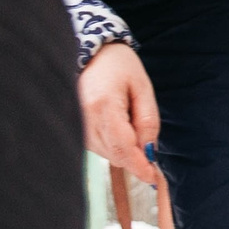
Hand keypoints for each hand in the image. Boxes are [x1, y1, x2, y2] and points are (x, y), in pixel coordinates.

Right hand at [78, 41, 160, 184]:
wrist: (89, 51)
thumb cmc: (118, 64)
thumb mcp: (142, 87)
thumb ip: (148, 121)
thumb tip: (150, 152)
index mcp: (104, 105)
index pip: (123, 147)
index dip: (139, 166)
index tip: (153, 177)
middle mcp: (86, 118)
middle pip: (116, 155)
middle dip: (136, 157)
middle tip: (148, 143)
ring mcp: (77, 124)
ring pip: (108, 154)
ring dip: (125, 149)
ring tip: (128, 118)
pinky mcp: (75, 128)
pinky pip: (99, 148)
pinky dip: (114, 145)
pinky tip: (117, 124)